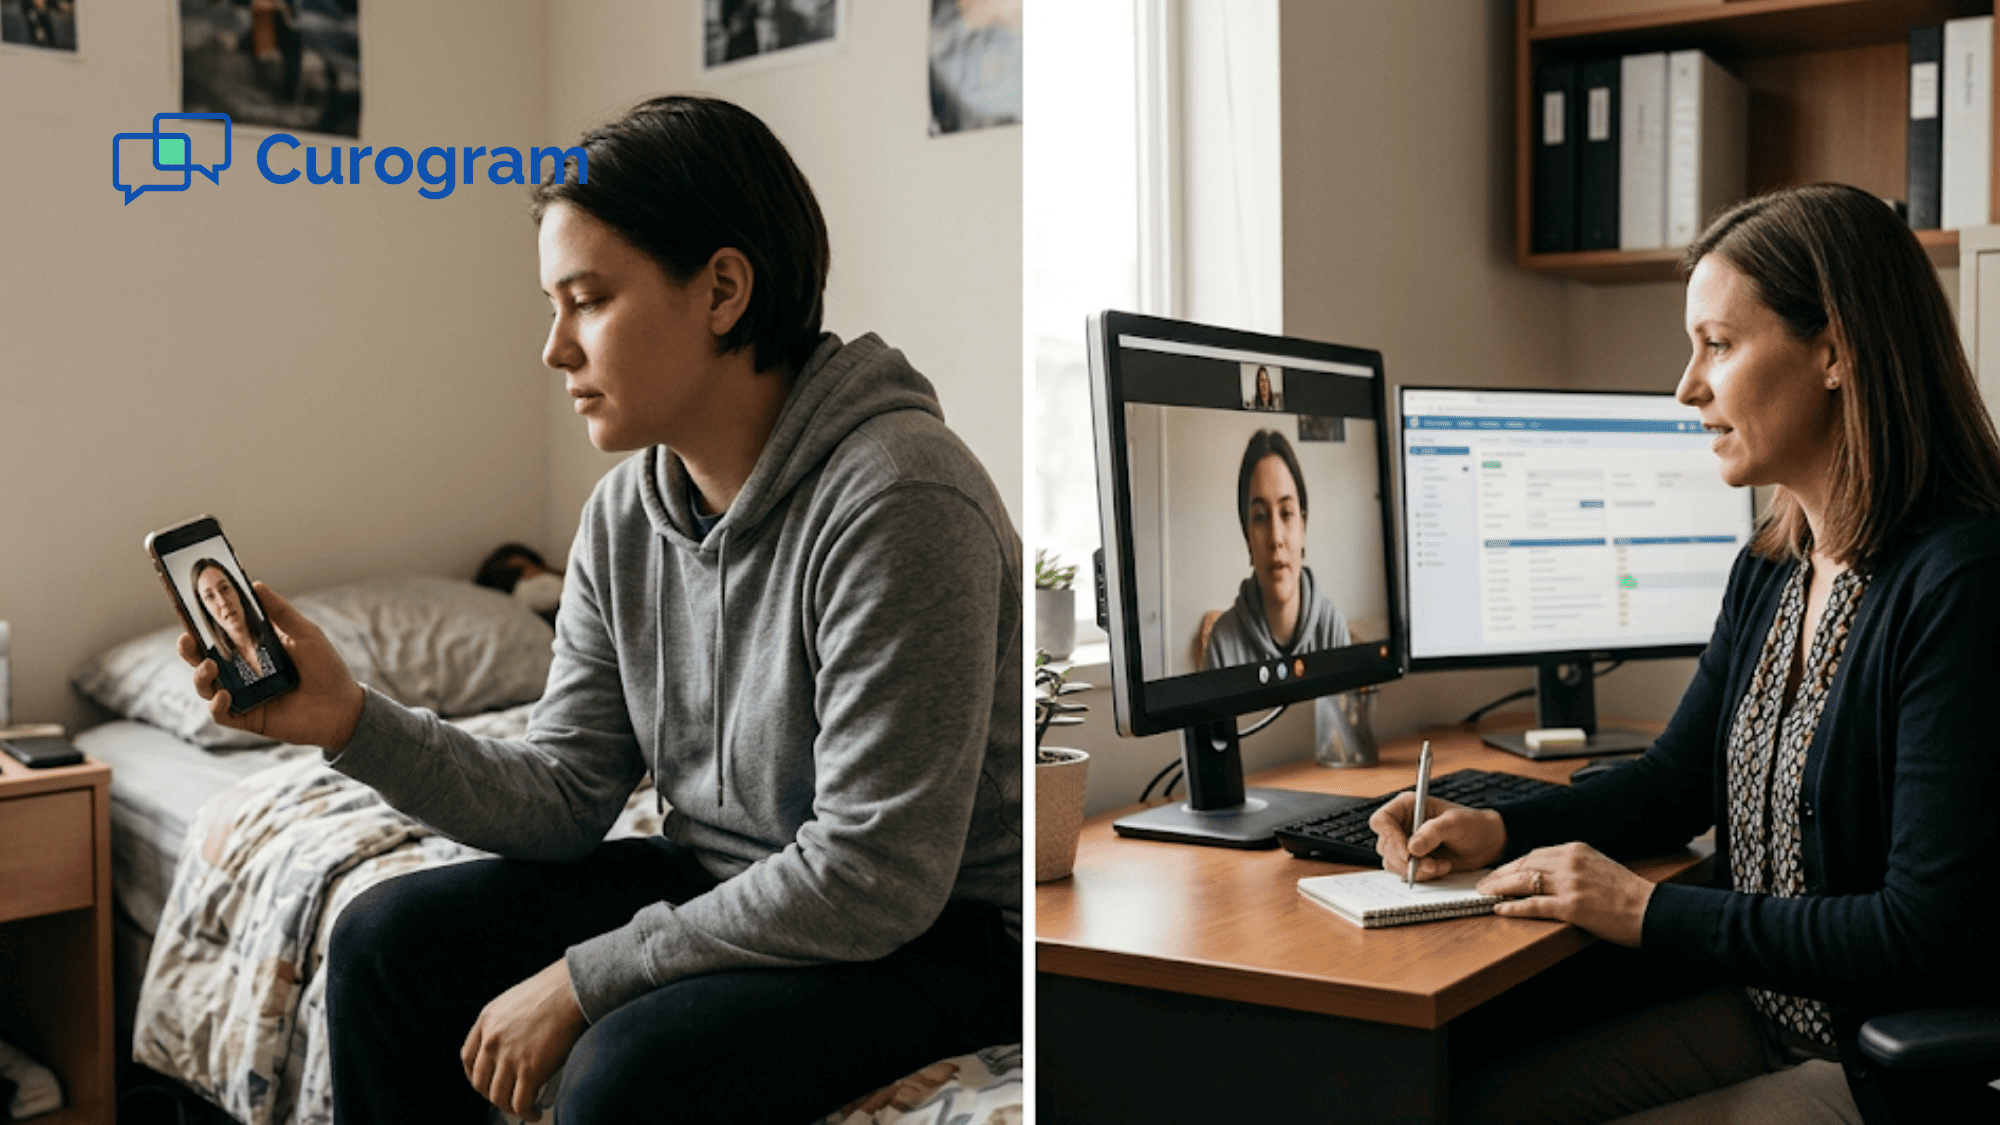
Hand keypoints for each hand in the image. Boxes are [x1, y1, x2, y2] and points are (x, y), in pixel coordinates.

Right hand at [178, 583, 364, 751]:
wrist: (343, 707)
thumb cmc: (326, 668)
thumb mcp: (305, 634)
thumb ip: (280, 612)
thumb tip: (255, 585)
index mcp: (254, 648)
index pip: (219, 634)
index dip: (199, 624)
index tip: (185, 609)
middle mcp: (243, 671)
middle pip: (204, 659)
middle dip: (189, 650)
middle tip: (187, 640)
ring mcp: (243, 695)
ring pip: (206, 686)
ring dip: (200, 676)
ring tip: (210, 666)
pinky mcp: (247, 717)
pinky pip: (221, 713)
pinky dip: (216, 705)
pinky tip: (225, 696)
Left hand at [462, 959, 587, 1121]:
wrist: (574, 988)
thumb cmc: (555, 989)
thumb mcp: (517, 999)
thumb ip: (507, 1022)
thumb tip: (516, 1045)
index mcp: (487, 1020)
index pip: (468, 1058)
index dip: (476, 1076)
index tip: (487, 1082)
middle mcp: (492, 1040)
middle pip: (481, 1082)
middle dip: (493, 1095)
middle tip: (507, 1098)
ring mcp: (509, 1056)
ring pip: (498, 1097)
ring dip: (510, 1108)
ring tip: (525, 1109)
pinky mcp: (530, 1070)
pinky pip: (520, 1103)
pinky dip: (526, 1113)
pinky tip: (535, 1112)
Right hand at [1371, 792, 1506, 880]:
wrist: (1485, 844)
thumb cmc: (1471, 825)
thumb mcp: (1455, 823)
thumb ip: (1433, 832)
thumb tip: (1411, 848)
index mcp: (1406, 807)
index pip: (1382, 820)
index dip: (1390, 837)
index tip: (1408, 853)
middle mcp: (1401, 825)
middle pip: (1385, 846)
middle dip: (1407, 860)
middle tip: (1430, 864)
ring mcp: (1404, 844)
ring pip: (1392, 862)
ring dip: (1416, 869)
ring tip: (1440, 865)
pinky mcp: (1411, 861)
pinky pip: (1404, 873)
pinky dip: (1422, 875)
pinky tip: (1440, 867)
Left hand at [1477, 842, 1654, 946]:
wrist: (1652, 909)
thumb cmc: (1627, 893)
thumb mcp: (1598, 866)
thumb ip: (1573, 865)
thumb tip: (1547, 872)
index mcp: (1576, 850)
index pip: (1534, 854)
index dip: (1511, 864)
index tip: (1498, 872)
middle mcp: (1570, 862)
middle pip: (1524, 865)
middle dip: (1499, 875)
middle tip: (1482, 884)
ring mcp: (1570, 884)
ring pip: (1524, 882)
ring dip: (1499, 889)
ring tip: (1484, 895)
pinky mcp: (1572, 907)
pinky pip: (1534, 905)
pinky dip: (1513, 906)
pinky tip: (1500, 909)